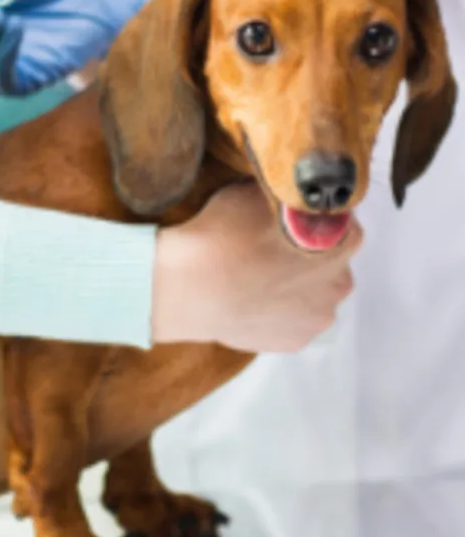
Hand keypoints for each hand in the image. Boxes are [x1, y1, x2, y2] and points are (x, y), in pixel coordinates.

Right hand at [151, 183, 361, 352]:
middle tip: (271, 250)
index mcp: (341, 242)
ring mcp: (317, 319)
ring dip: (297, 287)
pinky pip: (293, 321)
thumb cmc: (225, 235)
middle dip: (311, 257)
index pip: (344, 224)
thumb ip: (287, 196)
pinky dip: (280, 312)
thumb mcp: (257, 193)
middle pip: (332, 264)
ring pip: (314, 296)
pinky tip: (255, 301)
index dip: (317, 221)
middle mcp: (340, 283)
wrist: (192, 288)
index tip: (292, 221)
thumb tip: (289, 196)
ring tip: (260, 279)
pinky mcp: (294, 343)